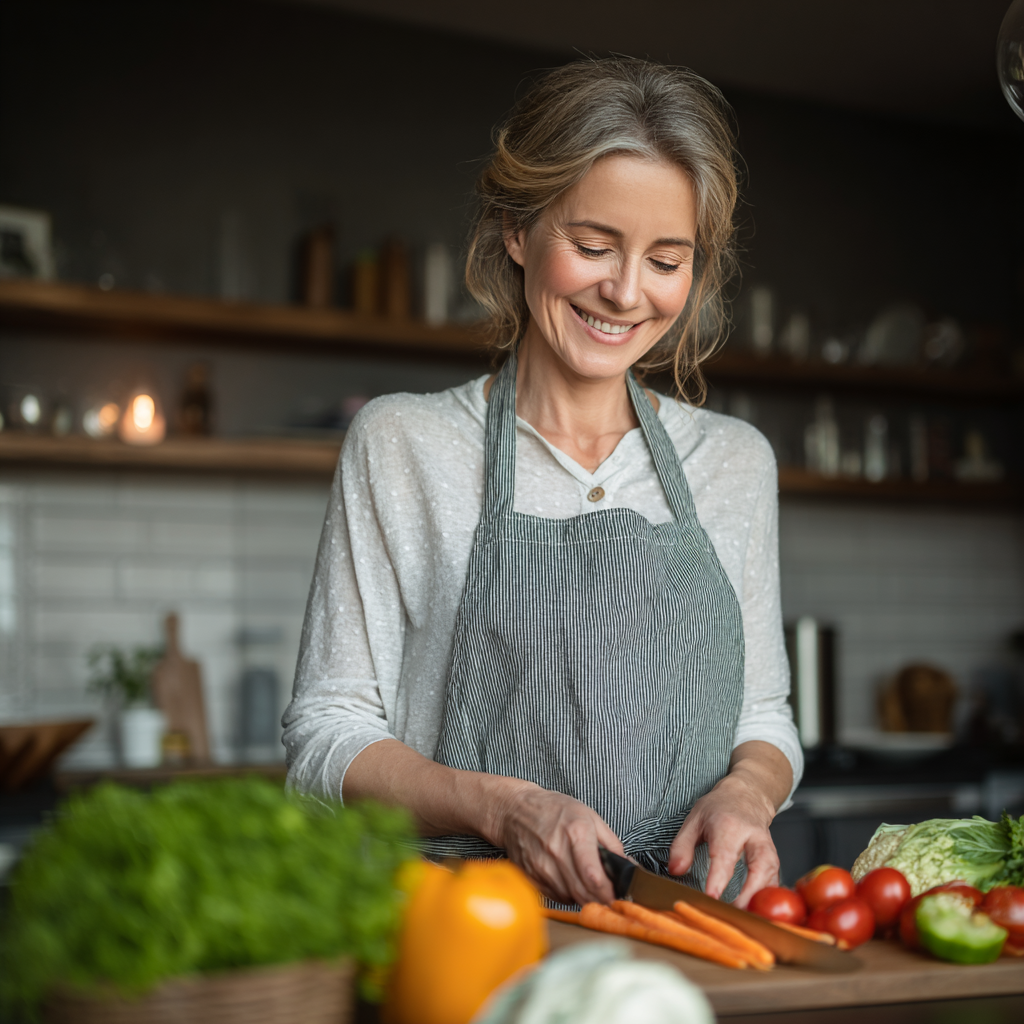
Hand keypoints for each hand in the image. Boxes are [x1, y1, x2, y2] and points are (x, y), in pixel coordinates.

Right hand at [489, 780, 624, 905]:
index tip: (619, 898)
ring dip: (583, 896)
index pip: (594, 878)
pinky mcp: (530, 877)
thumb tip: (629, 868)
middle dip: (600, 900)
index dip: (610, 894)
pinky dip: (566, 894)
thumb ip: (612, 844)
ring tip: (585, 881)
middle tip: (608, 896)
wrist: (515, 810)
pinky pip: (555, 897)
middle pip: (584, 894)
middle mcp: (556, 853)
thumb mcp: (590, 816)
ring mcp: (541, 867)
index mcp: (576, 834)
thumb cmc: (555, 810)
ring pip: (570, 898)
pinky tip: (567, 878)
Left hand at [667, 742, 791, 907]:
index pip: (725, 854)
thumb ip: (682, 846)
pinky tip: (758, 914)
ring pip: (772, 874)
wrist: (747, 795)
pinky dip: (768, 899)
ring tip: (747, 920)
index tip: (712, 897)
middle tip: (735, 915)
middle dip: (749, 894)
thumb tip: (675, 871)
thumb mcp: (693, 819)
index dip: (718, 878)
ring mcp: (768, 847)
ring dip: (761, 900)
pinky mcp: (774, 859)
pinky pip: (776, 880)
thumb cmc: (718, 808)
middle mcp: (753, 836)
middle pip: (759, 866)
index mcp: (729, 826)